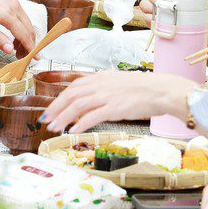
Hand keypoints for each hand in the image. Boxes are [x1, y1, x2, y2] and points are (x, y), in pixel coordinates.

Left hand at [0, 0, 33, 54]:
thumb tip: (10, 50)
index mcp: (6, 15)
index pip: (24, 35)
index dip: (31, 48)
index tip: (36, 59)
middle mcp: (14, 7)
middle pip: (29, 29)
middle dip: (29, 45)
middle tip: (22, 57)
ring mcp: (14, 2)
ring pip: (27, 23)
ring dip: (26, 37)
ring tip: (17, 49)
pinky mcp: (11, 0)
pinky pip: (22, 16)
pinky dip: (22, 28)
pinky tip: (14, 35)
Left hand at [40, 71, 194, 132]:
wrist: (161, 90)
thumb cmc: (143, 90)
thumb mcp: (118, 85)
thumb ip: (102, 91)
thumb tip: (87, 105)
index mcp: (100, 78)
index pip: (73, 87)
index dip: (59, 99)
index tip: (50, 110)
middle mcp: (101, 84)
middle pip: (71, 95)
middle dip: (55, 109)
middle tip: (45, 120)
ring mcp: (107, 95)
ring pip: (77, 105)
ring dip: (63, 117)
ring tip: (54, 128)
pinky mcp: (115, 107)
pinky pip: (93, 116)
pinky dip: (80, 123)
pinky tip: (73, 130)